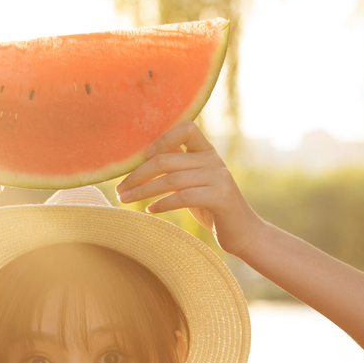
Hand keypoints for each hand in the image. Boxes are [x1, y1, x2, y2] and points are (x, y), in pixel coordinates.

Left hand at [115, 121, 263, 257]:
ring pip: (171, 180)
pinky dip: (163, 204)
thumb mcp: (194, 184)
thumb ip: (178, 170)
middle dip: (138, 175)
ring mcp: (219, 178)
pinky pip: (183, 197)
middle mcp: (214, 160)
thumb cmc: (212, 209)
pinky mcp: (220, 197)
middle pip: (167, 160)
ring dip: (143, 191)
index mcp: (207, 152)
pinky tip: (150, 210)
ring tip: (126, 200)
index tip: (143, 156)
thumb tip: (142, 162)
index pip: (186, 129)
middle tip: (120, 189)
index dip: (162, 139)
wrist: (243, 233)